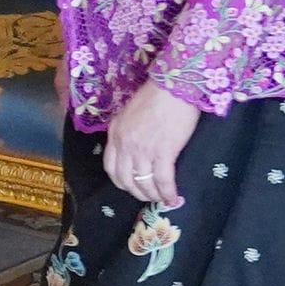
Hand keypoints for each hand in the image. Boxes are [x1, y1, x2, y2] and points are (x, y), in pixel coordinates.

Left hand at [103, 82, 199, 209]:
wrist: (174, 86)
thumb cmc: (156, 95)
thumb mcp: (130, 113)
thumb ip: (127, 131)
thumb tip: (135, 146)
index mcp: (115, 134)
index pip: (111, 167)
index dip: (120, 181)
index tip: (130, 186)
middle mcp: (125, 145)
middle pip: (125, 179)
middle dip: (137, 192)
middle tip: (148, 196)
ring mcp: (143, 150)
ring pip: (143, 183)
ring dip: (153, 195)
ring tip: (162, 199)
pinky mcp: (163, 152)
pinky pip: (163, 180)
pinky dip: (168, 192)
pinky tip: (173, 198)